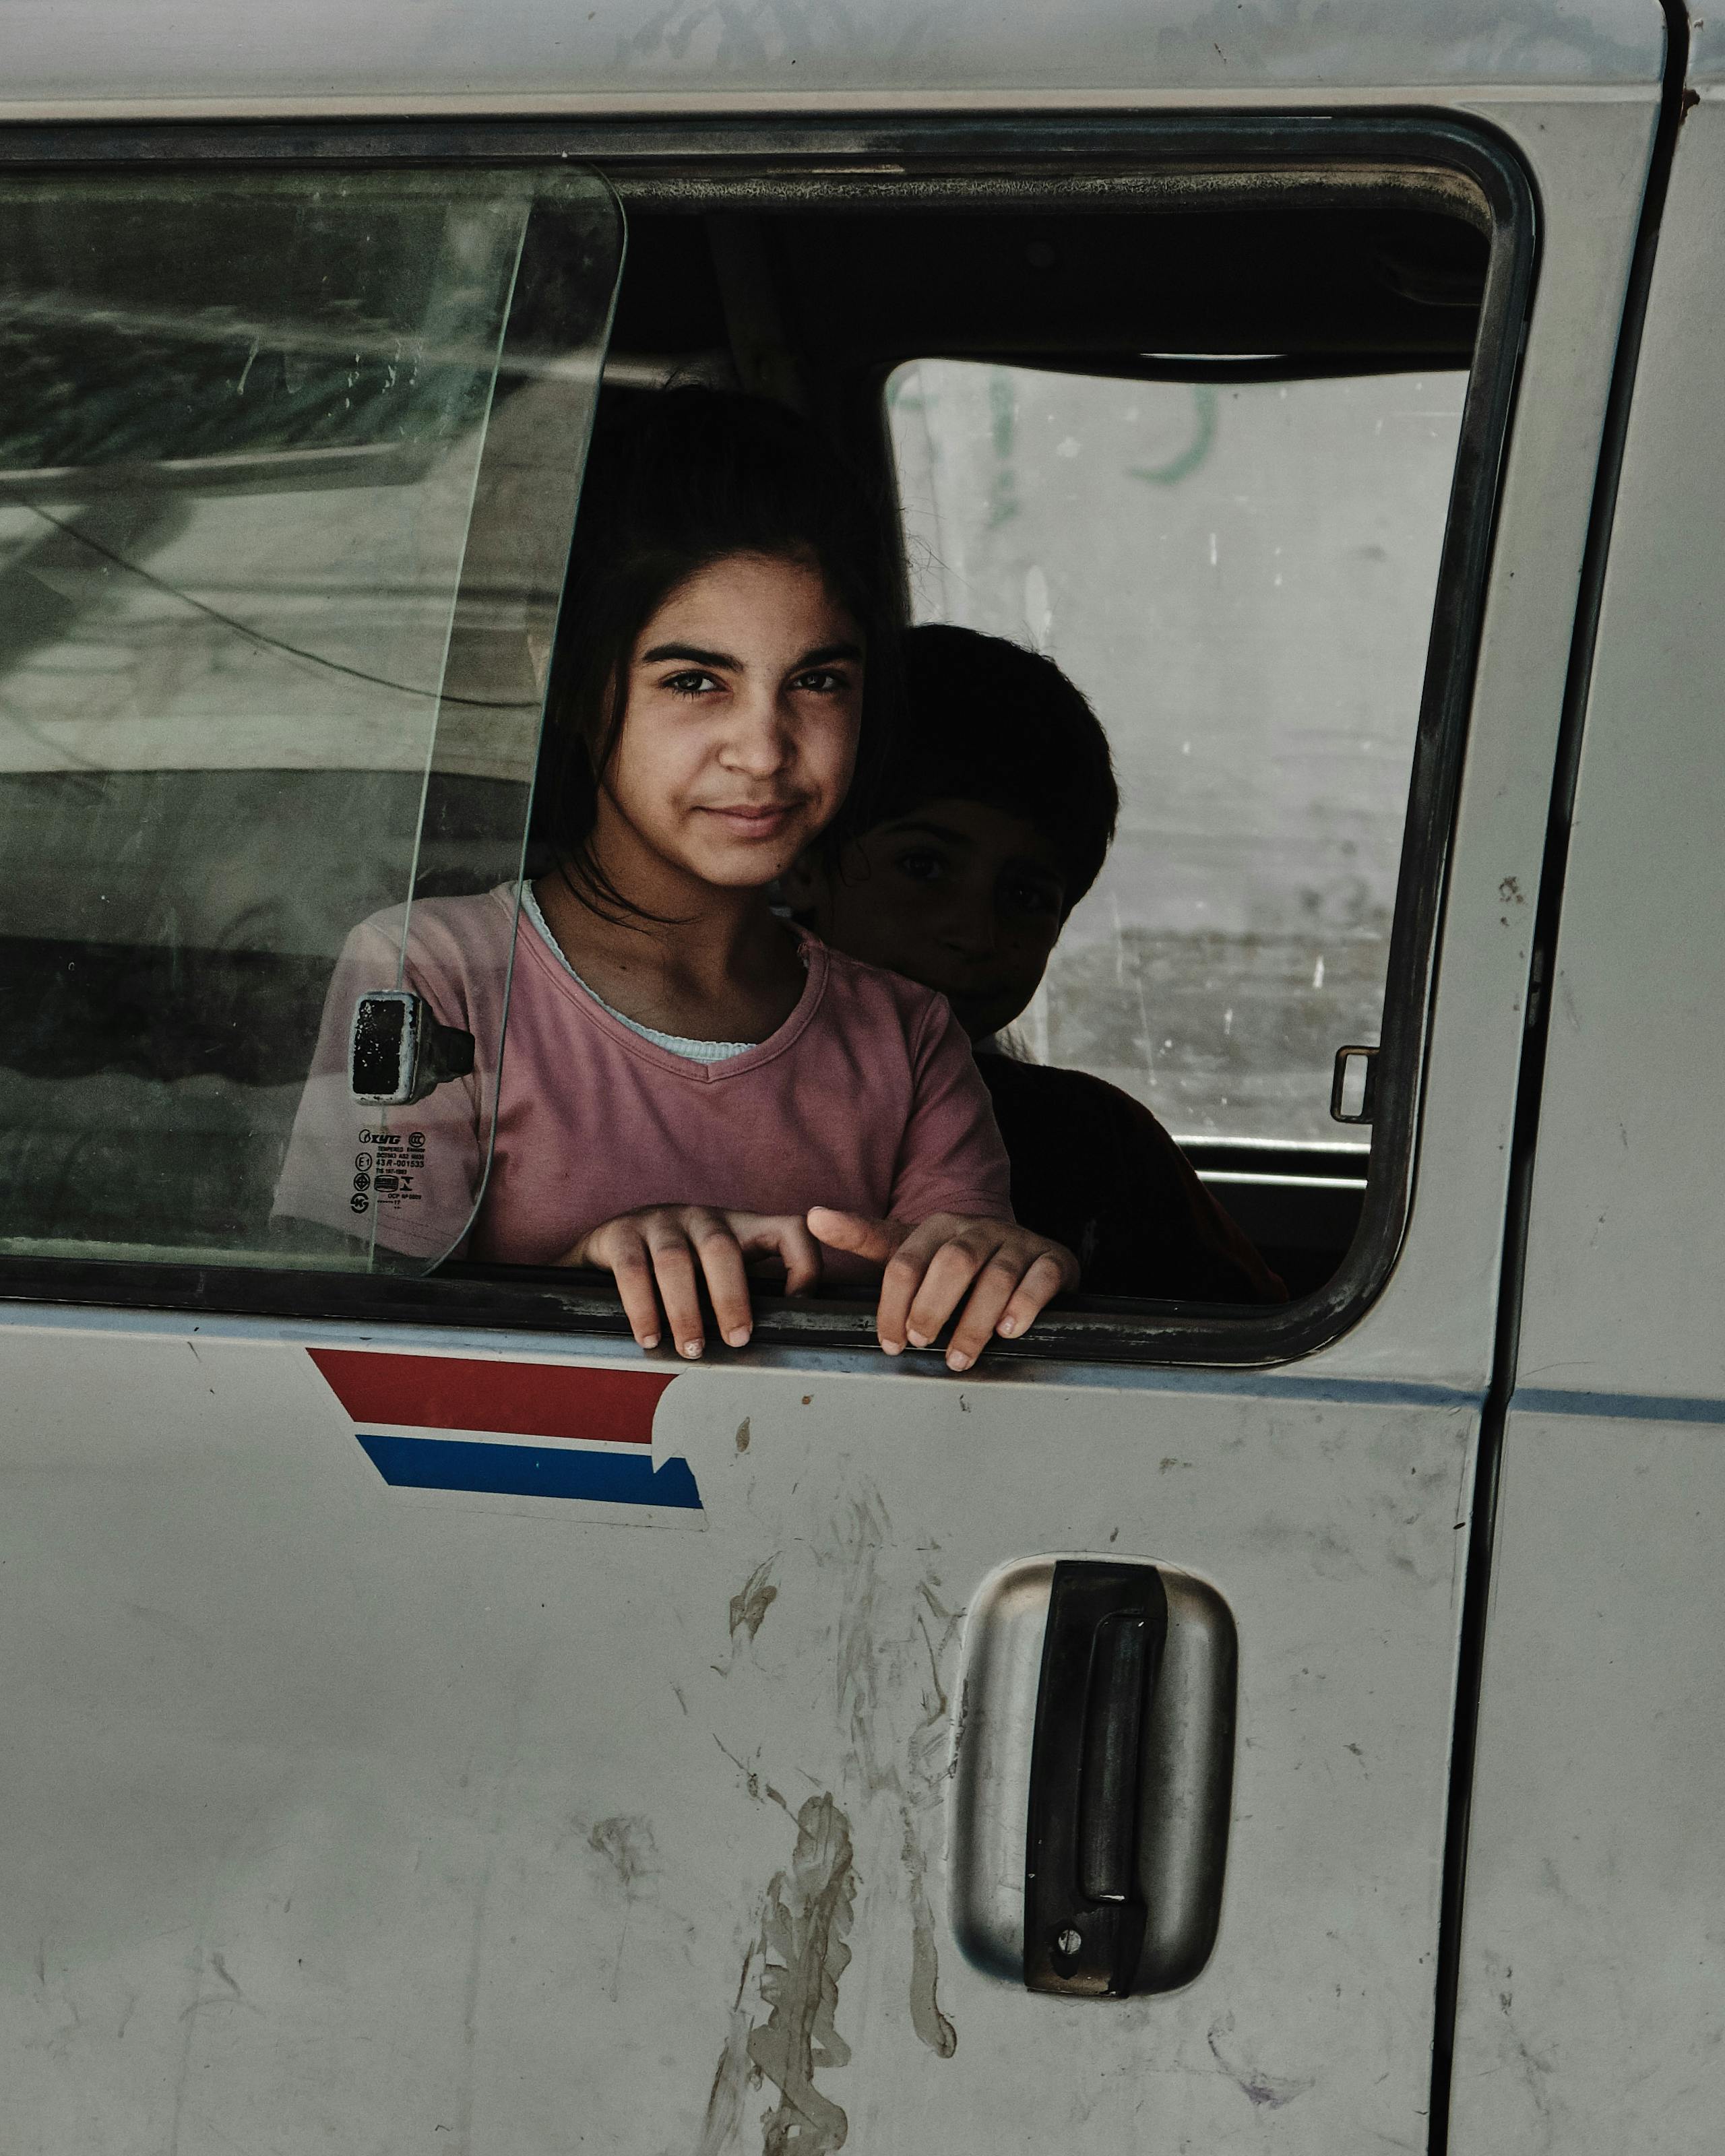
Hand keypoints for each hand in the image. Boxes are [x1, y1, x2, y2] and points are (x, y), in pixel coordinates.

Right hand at [561, 1206, 821, 1356]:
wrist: (603, 1248)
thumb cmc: (674, 1273)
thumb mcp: (716, 1276)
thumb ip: (744, 1295)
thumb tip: (779, 1341)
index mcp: (738, 1228)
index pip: (787, 1229)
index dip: (803, 1263)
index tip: (799, 1303)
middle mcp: (702, 1218)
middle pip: (722, 1248)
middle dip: (732, 1298)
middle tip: (737, 1340)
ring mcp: (659, 1221)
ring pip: (676, 1261)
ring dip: (685, 1310)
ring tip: (691, 1349)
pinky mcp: (620, 1232)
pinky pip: (633, 1270)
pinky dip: (642, 1308)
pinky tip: (649, 1337)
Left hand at [807, 1209, 1078, 1370]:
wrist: (1024, 1258)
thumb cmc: (956, 1265)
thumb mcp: (909, 1251)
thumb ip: (863, 1238)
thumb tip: (813, 1217)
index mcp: (937, 1226)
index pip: (906, 1261)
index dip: (894, 1305)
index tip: (891, 1343)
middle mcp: (977, 1229)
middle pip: (952, 1263)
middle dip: (933, 1308)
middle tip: (922, 1344)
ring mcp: (1016, 1242)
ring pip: (997, 1276)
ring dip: (975, 1322)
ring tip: (959, 1357)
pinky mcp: (1051, 1259)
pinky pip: (1041, 1278)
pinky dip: (1024, 1306)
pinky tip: (1009, 1331)